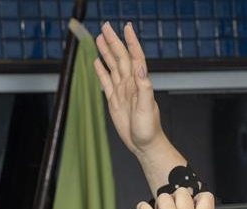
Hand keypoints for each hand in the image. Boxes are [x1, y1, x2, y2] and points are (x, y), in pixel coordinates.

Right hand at [94, 22, 166, 156]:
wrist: (144, 145)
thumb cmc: (149, 129)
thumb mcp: (147, 108)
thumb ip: (144, 87)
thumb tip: (141, 67)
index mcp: (139, 83)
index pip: (135, 57)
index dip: (131, 42)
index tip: (126, 28)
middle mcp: (130, 84)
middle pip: (120, 58)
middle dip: (113, 41)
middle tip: (105, 26)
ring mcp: (122, 92)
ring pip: (112, 67)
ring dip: (106, 52)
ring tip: (99, 38)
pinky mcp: (114, 100)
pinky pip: (106, 81)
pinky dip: (101, 70)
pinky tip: (97, 62)